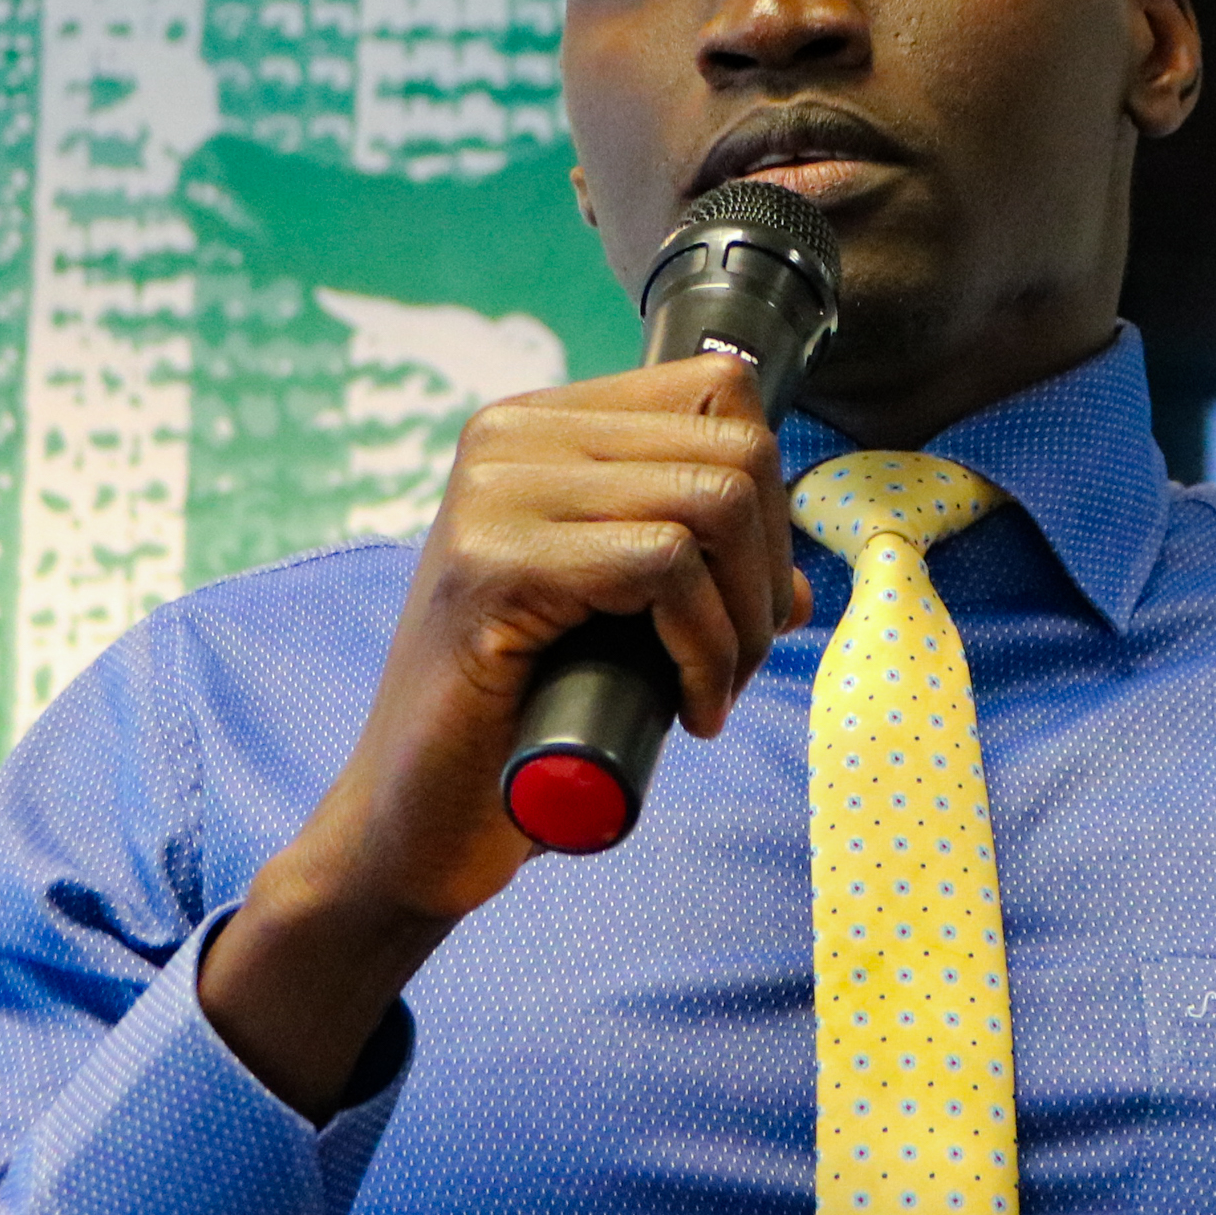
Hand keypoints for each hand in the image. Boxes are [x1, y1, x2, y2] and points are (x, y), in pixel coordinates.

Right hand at [199, 353, 806, 1111]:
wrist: (417, 821)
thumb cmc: (521, 725)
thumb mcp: (619, 627)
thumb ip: (696, 584)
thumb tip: (798, 585)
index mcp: (536, 428)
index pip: (718, 393)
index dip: (768, 507)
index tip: (744, 605)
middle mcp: (507, 438)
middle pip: (735, 449)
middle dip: (767, 572)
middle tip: (735, 665)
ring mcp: (493, 494)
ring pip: (713, 500)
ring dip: (745, 619)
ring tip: (711, 690)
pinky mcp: (493, 566)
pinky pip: (667, 566)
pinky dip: (707, 649)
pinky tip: (689, 709)